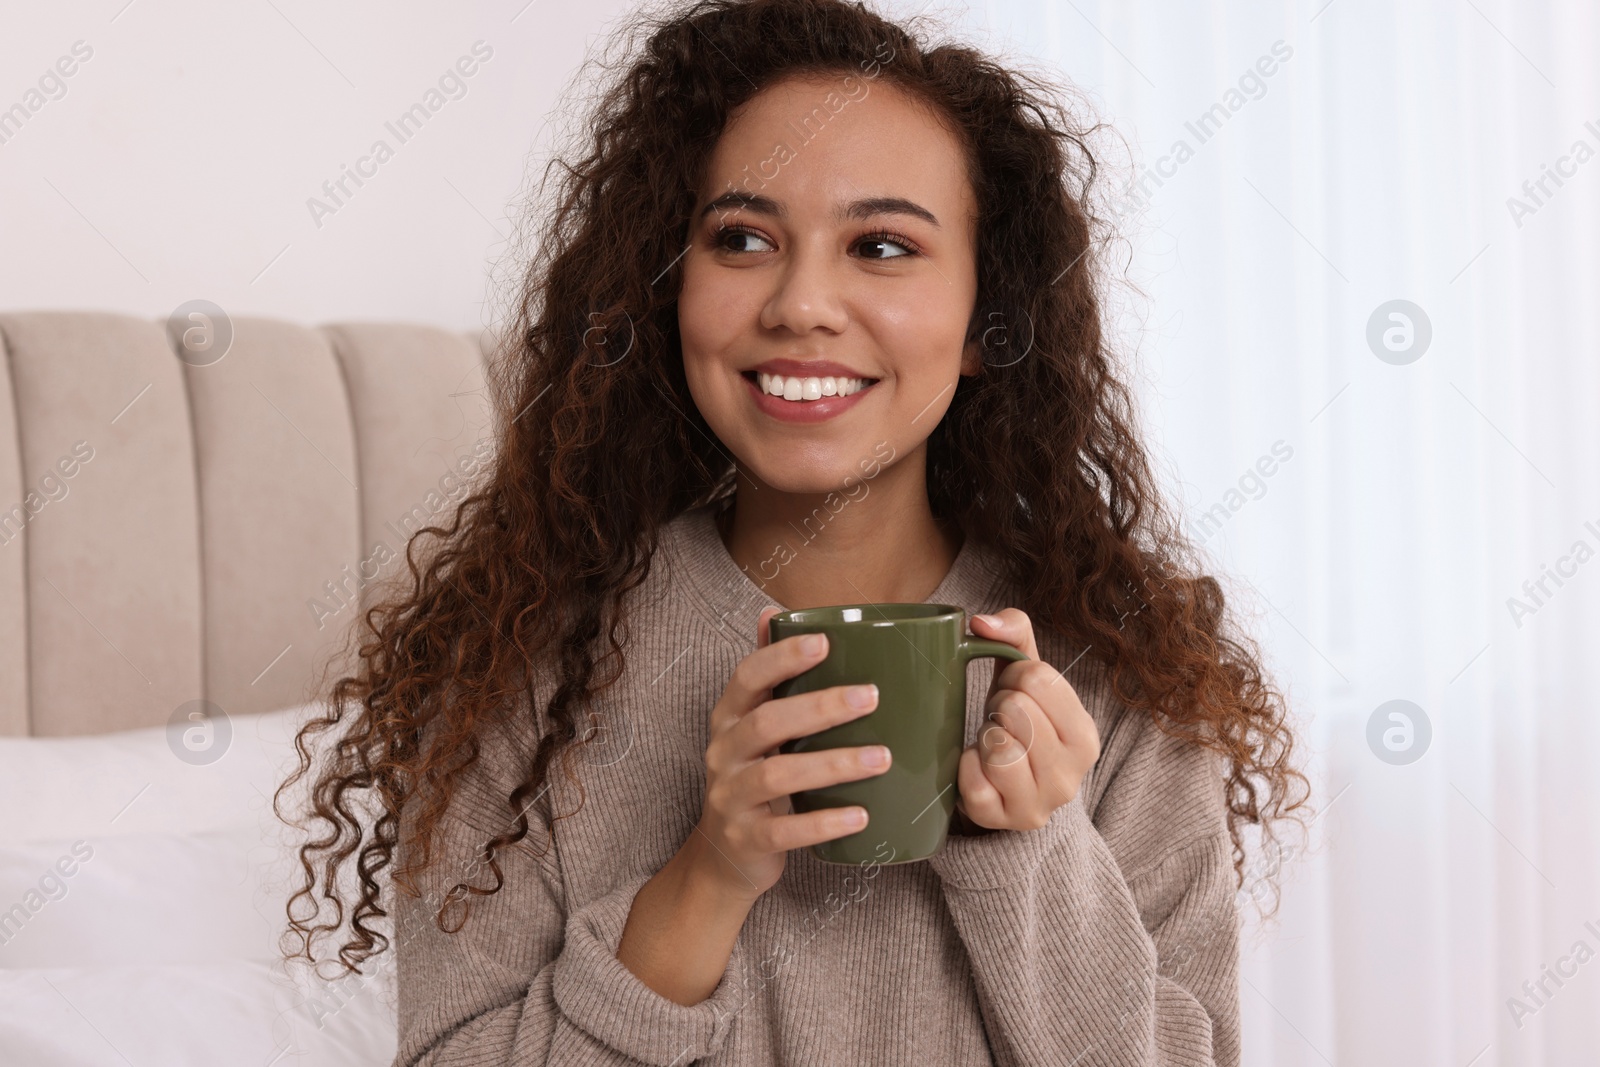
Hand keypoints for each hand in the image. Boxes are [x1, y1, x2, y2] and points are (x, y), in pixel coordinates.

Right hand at [689, 607, 891, 902]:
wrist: (723, 857)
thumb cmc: (752, 776)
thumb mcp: (751, 725)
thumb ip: (767, 676)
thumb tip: (773, 612)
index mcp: (728, 718)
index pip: (747, 678)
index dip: (782, 658)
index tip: (824, 642)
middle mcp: (723, 753)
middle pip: (767, 722)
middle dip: (821, 707)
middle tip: (871, 696)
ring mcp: (731, 798)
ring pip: (777, 776)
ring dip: (833, 764)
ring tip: (882, 759)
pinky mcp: (746, 839)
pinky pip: (784, 831)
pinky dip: (823, 823)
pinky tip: (861, 816)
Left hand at [954, 609, 1100, 831]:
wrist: (1002, 787)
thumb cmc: (1017, 721)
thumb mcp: (1024, 674)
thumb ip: (1014, 632)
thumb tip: (979, 622)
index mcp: (1085, 736)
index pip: (1039, 679)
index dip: (1013, 676)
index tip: (1014, 691)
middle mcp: (1071, 776)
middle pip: (1016, 709)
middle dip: (998, 707)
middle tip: (1002, 721)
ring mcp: (1039, 804)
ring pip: (998, 747)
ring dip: (984, 736)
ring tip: (992, 743)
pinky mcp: (1002, 821)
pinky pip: (973, 780)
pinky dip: (965, 765)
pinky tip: (977, 766)